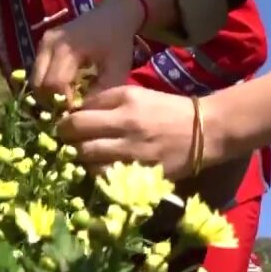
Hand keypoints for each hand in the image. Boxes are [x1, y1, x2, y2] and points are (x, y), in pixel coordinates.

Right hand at [30, 0, 141, 105]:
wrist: (113, 15)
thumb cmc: (118, 42)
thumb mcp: (118, 67)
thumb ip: (102, 91)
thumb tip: (84, 113)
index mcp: (69, 48)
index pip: (55, 83)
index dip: (63, 103)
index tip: (77, 113)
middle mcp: (51, 43)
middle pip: (39, 83)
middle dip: (52, 101)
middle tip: (69, 110)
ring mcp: (44, 42)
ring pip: (34, 79)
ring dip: (47, 94)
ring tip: (67, 101)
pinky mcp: (43, 44)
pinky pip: (37, 71)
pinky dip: (47, 84)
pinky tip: (64, 89)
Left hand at [55, 85, 198, 179]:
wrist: (206, 130)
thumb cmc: (168, 109)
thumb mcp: (137, 94)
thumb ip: (106, 100)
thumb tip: (78, 112)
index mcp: (125, 104)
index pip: (79, 117)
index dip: (65, 124)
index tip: (64, 127)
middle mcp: (126, 127)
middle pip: (78, 139)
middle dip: (68, 142)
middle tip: (69, 143)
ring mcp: (133, 153)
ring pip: (88, 160)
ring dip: (82, 159)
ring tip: (87, 156)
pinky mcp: (141, 173)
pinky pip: (107, 177)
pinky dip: (99, 173)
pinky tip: (103, 168)